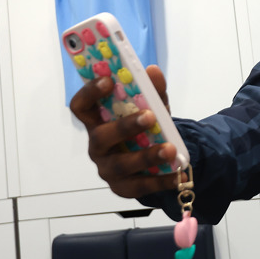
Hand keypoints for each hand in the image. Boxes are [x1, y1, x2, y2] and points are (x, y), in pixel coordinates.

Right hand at [69, 65, 184, 197]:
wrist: (156, 159)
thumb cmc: (146, 128)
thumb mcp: (153, 107)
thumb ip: (153, 91)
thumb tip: (153, 71)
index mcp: (99, 121)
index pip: (81, 106)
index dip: (90, 93)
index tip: (108, 81)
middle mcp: (98, 145)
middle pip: (101, 137)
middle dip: (125, 126)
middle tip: (150, 116)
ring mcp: (108, 168)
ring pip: (122, 164)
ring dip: (147, 156)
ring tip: (170, 149)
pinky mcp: (123, 187)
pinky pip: (140, 185)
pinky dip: (161, 180)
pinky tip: (178, 173)